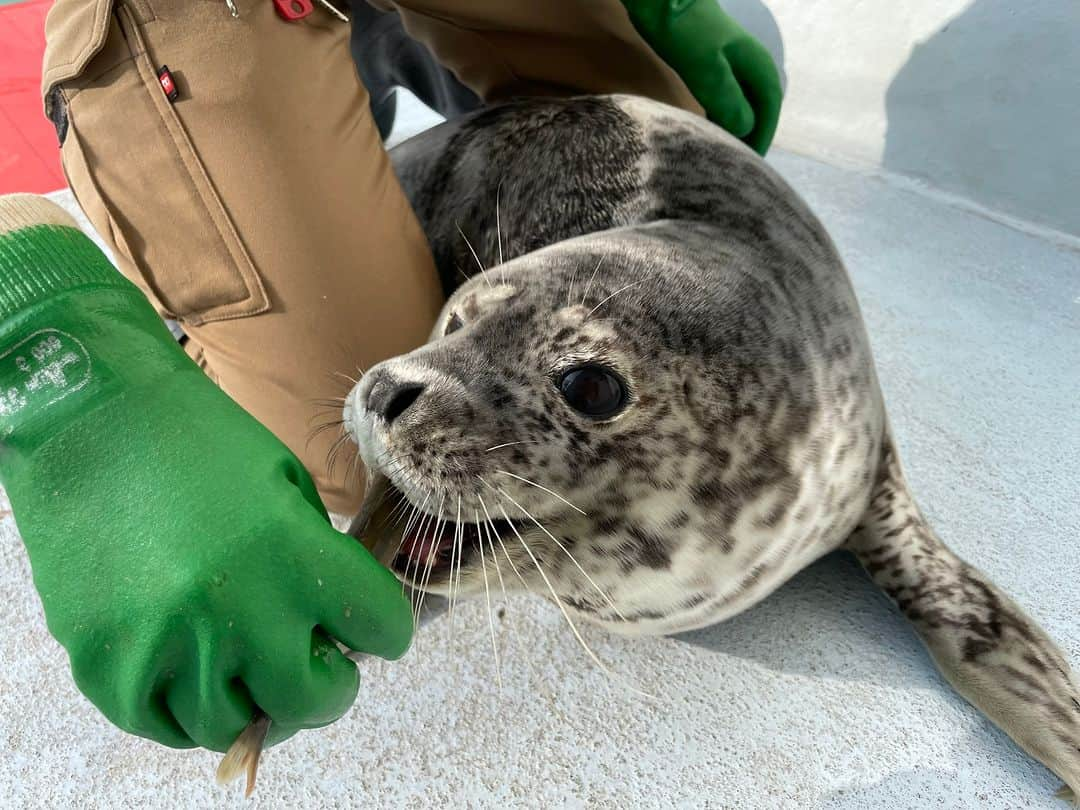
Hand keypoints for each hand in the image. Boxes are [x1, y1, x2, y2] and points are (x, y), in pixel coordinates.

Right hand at [0, 198, 411, 751]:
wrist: (91, 424)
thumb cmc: (200, 445)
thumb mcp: (288, 488)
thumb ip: (320, 562)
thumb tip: (338, 625)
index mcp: (292, 553)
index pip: (381, 627)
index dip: (386, 629)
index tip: (372, 627)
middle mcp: (236, 610)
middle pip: (314, 701)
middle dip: (330, 686)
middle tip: (318, 663)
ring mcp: (166, 647)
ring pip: (236, 725)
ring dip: (258, 703)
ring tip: (252, 668)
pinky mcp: (107, 667)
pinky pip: (164, 725)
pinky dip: (189, 709)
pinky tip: (197, 670)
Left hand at [620, 0, 782, 153]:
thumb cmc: (684, 29)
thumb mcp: (705, 67)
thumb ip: (726, 99)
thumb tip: (745, 131)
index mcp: (756, 65)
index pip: (769, 110)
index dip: (762, 139)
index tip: (752, 166)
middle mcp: (748, 66)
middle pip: (757, 109)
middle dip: (750, 138)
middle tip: (736, 167)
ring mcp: (729, 64)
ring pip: (739, 104)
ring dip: (734, 129)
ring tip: (722, 156)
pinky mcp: (709, 65)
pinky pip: (722, 98)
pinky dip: (718, 117)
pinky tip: (706, 131)